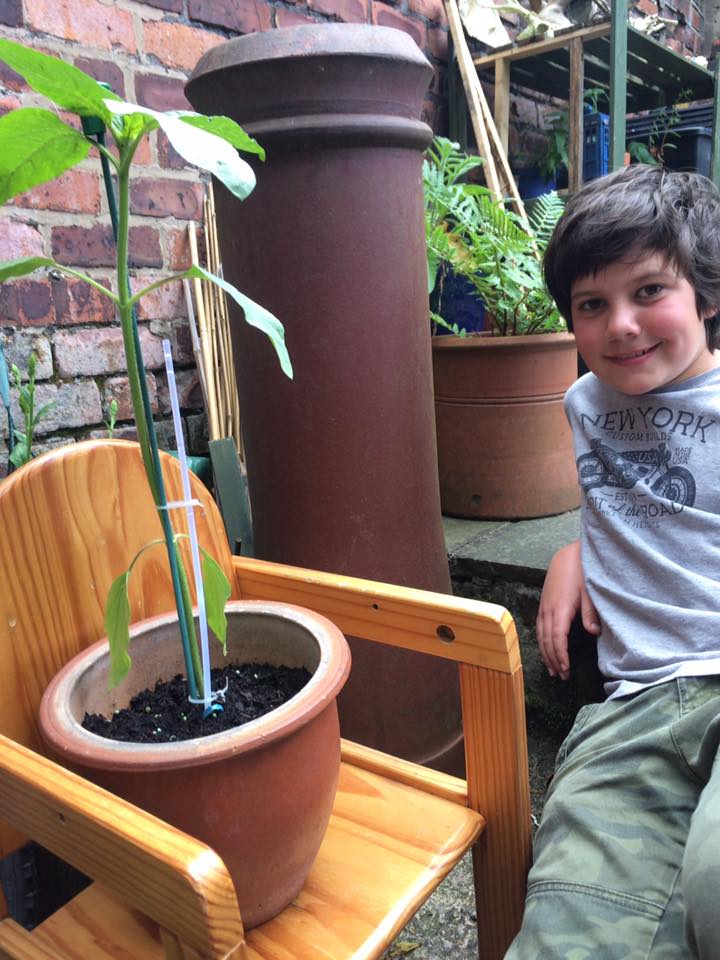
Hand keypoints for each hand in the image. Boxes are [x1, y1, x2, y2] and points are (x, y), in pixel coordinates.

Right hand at [536, 539, 599, 680]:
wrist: (569, 554)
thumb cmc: (582, 570)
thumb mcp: (590, 590)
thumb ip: (590, 612)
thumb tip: (593, 632)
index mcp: (560, 608)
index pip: (557, 638)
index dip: (560, 656)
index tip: (566, 669)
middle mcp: (548, 610)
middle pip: (547, 640)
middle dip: (553, 659)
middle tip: (562, 676)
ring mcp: (544, 607)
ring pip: (540, 635)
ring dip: (545, 653)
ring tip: (552, 669)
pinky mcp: (544, 604)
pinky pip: (539, 627)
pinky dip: (542, 642)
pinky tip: (546, 649)